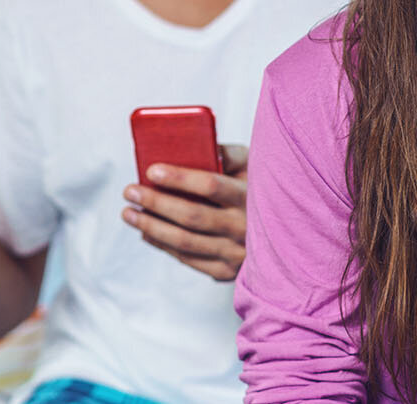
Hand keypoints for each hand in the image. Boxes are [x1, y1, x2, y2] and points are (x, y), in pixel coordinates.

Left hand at [121, 143, 247, 279]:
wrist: (287, 229)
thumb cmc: (258, 186)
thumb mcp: (253, 164)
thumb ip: (226, 153)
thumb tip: (193, 144)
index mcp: (252, 195)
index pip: (210, 186)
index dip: (179, 178)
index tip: (151, 169)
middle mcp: (246, 228)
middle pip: (192, 217)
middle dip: (155, 203)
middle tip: (130, 191)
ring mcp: (237, 254)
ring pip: (186, 242)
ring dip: (151, 227)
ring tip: (128, 213)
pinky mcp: (228, 272)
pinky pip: (189, 259)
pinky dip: (163, 245)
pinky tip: (146, 232)